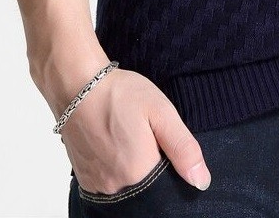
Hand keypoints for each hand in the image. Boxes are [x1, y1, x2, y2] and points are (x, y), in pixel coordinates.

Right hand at [59, 67, 211, 192]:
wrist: (77, 86)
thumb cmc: (119, 94)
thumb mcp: (160, 112)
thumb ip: (182, 147)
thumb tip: (201, 181)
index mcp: (139, 172)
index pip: (167, 191)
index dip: (172, 171)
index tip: (167, 149)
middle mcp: (116, 186)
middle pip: (147, 193)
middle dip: (153, 171)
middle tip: (148, 140)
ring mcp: (98, 185)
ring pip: (128, 190)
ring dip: (135, 173)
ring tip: (132, 142)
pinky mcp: (85, 180)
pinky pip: (109, 186)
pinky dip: (118, 173)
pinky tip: (118, 149)